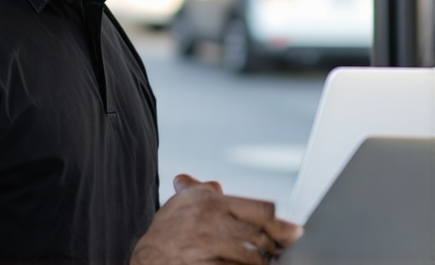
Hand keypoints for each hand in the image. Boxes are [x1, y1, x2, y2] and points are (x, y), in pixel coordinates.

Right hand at [130, 174, 302, 263]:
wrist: (148, 260)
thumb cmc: (168, 231)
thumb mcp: (183, 202)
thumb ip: (203, 190)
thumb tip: (217, 185)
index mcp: (212, 204)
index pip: (259, 209)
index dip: (279, 220)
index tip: (294, 227)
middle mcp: (215, 226)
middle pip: (262, 235)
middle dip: (280, 241)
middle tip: (293, 243)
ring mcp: (214, 251)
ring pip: (255, 257)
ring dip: (270, 258)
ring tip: (280, 258)